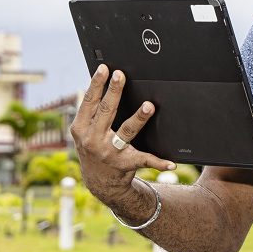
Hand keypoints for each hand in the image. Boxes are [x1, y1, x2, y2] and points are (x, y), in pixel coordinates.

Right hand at [70, 64, 175, 206]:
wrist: (99, 182)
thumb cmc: (94, 147)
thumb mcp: (83, 131)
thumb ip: (89, 111)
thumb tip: (96, 84)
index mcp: (81, 128)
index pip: (89, 102)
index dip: (97, 84)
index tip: (105, 69)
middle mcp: (93, 140)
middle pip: (106, 111)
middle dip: (114, 91)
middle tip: (121, 75)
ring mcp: (109, 152)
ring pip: (126, 131)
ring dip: (138, 118)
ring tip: (148, 106)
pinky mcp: (125, 164)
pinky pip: (144, 160)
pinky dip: (159, 162)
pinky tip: (171, 163)